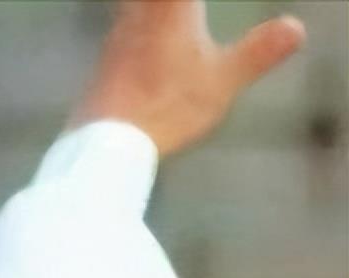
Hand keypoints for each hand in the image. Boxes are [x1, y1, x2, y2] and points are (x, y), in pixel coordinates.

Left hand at [66, 0, 306, 156]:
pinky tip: (143, 39)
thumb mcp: (222, 82)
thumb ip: (258, 52)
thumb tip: (296, 28)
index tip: (200, 8)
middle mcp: (141, 10)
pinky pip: (124, 25)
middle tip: (190, 13)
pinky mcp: (105, 59)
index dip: (192, 4)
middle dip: (177, 6)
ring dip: (151, 10)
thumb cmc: (167, 107)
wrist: (109, 139)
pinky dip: (138, 22)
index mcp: (172, 6)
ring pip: (135, 6)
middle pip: (157, 0)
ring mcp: (118, 33)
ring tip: (171, 19)